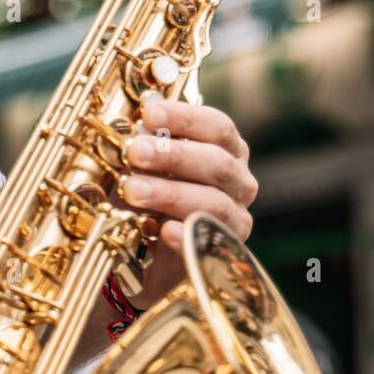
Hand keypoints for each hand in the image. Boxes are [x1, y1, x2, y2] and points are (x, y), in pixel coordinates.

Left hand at [120, 91, 256, 309]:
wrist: (153, 260)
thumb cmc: (152, 200)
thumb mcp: (147, 169)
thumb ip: (149, 142)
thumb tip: (141, 114)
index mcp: (227, 150)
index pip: (218, 126)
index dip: (185, 117)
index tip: (149, 113)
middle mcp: (239, 181)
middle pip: (217, 163)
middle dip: (173, 155)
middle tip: (135, 151)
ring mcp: (236, 218)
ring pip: (214, 202)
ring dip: (171, 193)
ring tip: (133, 191)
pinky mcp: (225, 254)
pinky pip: (209, 244)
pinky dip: (185, 235)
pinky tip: (163, 231)